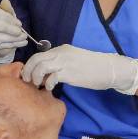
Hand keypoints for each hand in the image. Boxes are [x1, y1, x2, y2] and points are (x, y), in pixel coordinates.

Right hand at [0, 6, 26, 67]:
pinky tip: (22, 43)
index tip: (19, 23)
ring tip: (24, 37)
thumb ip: (7, 10)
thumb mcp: (6, 17)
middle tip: (20, 31)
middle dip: (9, 28)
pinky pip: (1, 46)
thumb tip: (6, 1)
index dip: (8, 18)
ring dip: (13, 38)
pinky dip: (14, 44)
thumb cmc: (3, 26)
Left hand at [22, 45, 137, 94]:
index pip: (39, 55)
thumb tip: (46, 73)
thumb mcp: (74, 60)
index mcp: (62, 49)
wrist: (109, 69)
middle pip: (36, 59)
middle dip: (28, 71)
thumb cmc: (93, 67)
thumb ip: (60, 63)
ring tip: (38, 85)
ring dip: (35, 77)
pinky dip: (47, 84)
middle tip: (28, 81)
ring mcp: (65, 62)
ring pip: (40, 67)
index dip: (30, 66)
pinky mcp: (69, 73)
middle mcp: (61, 53)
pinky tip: (50, 88)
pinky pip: (51, 77)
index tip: (29, 75)